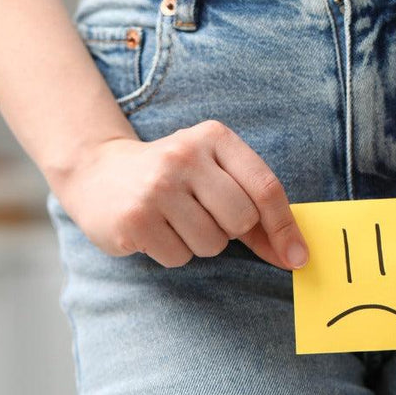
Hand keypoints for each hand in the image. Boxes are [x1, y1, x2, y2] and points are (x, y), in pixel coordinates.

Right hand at [52, 120, 307, 269]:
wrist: (97, 172)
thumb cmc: (173, 178)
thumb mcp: (215, 175)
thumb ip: (256, 210)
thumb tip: (295, 254)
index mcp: (213, 137)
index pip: (266, 187)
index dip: (286, 228)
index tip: (298, 257)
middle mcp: (184, 156)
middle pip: (242, 220)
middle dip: (231, 231)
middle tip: (203, 216)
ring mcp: (156, 187)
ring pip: (212, 244)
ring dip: (199, 243)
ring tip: (174, 220)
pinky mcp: (134, 219)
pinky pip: (180, 257)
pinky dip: (173, 252)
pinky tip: (154, 230)